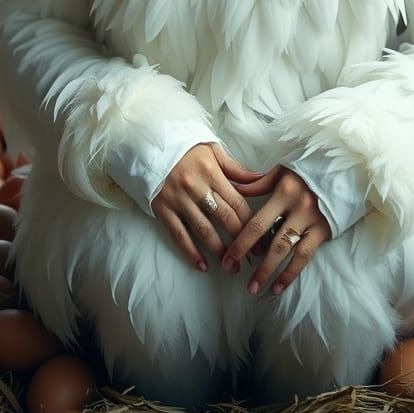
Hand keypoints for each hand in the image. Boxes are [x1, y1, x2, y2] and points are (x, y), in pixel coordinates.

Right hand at [151, 143, 262, 272]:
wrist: (150, 146)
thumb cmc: (185, 148)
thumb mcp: (213, 150)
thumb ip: (236, 169)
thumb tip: (262, 180)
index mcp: (211, 172)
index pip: (237, 202)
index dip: (252, 223)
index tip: (263, 239)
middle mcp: (196, 187)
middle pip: (224, 218)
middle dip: (242, 241)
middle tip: (254, 257)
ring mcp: (178, 200)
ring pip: (204, 230)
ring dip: (220, 251)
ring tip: (232, 266)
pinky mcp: (163, 209)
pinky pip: (179, 235)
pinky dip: (191, 252)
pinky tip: (202, 265)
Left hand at [221, 166, 331, 295]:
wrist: (343, 169)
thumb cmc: (307, 170)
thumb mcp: (282, 171)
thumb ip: (258, 183)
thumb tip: (234, 189)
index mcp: (284, 191)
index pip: (258, 222)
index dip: (241, 242)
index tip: (227, 258)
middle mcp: (298, 207)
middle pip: (271, 240)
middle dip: (250, 260)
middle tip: (233, 274)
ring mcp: (313, 221)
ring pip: (287, 251)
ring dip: (269, 272)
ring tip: (254, 288)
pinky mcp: (324, 230)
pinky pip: (305, 256)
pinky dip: (291, 273)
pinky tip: (279, 287)